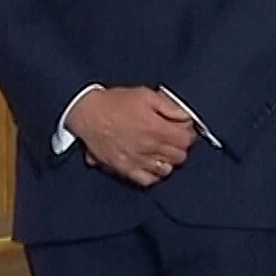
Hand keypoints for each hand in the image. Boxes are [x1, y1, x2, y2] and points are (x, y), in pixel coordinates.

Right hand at [66, 87, 197, 187]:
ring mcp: (137, 161)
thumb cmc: (113, 103)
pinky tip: (151, 164)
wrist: (87, 113)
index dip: (188, 132)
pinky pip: (148, 180)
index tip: (183, 128)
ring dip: (168, 160)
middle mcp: (149, 148)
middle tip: (173, 137)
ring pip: (166, 170)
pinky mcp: (125, 169)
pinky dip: (153, 174)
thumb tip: (185, 116)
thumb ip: (169, 106)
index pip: (186, 140)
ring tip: (162, 150)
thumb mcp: (145, 94)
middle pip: (179, 156)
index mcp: (156, 128)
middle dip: (180, 146)